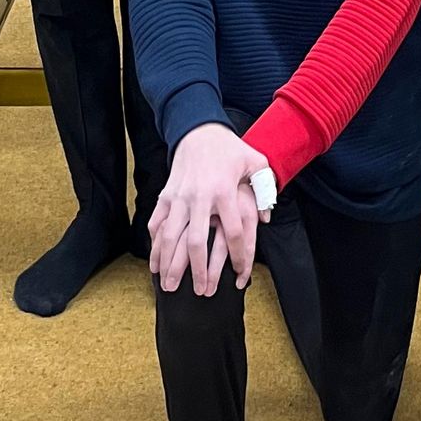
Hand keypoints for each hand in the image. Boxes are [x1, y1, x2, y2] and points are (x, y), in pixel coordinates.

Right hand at [149, 124, 267, 296]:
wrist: (198, 129)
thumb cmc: (229, 149)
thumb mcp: (255, 161)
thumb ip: (264, 188)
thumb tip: (266, 217)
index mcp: (224, 191)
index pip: (233, 232)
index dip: (238, 257)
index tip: (240, 275)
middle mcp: (199, 197)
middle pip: (196, 242)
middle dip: (197, 270)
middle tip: (200, 292)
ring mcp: (179, 197)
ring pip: (170, 237)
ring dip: (168, 263)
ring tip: (167, 285)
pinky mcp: (166, 195)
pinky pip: (156, 223)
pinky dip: (154, 243)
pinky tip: (155, 261)